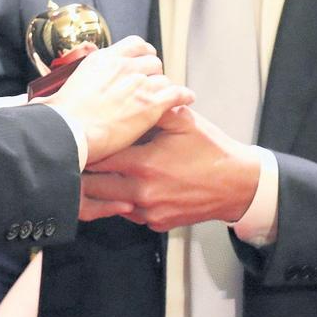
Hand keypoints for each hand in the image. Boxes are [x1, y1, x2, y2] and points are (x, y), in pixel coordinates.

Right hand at [39, 36, 192, 165]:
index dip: (143, 53)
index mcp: (103, 60)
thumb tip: (42, 98)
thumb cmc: (60, 118)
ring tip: (166, 98)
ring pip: (164, 78)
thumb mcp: (60, 89)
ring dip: (164, 88)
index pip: (134, 44)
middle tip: (152, 86)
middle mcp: (124, 66)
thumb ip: (66, 86)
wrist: (68, 131)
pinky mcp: (151, 103)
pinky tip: (187, 99)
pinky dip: (183, 96)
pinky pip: (177, 93)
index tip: (143, 62)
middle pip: (152, 61)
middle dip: (154, 73)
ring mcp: (139, 83)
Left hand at [79, 106, 260, 227]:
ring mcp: (149, 211)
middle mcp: (142, 192)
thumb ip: (153, 107)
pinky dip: (122, 201)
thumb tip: (130, 93)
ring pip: (109, 203)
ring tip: (96, 173)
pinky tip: (124, 185)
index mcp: (144, 163)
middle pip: (95, 186)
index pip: (99, 158)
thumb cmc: (211, 150)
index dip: (88, 148)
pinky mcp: (156, 223)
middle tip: (80, 158)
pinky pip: (128, 213)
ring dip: (102, 189)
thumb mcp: (184, 121)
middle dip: (86, 172)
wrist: (236, 184)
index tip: (81, 140)